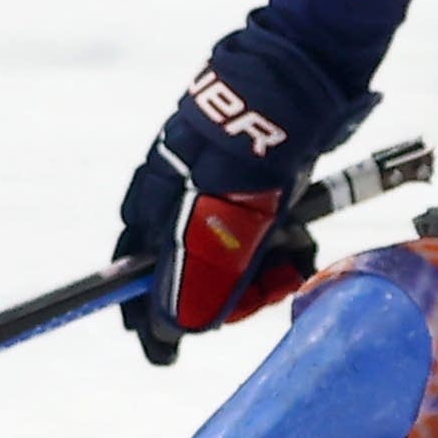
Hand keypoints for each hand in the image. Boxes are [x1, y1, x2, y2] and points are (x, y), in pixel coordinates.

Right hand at [116, 22, 373, 364]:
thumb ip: (194, 277)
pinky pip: (266, 233)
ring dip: (262, 273)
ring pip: (234, 257)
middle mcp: (181, 201)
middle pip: (192, 274)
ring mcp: (222, 191)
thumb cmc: (245, 152)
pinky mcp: (262, 184)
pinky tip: (302, 244)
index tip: (163, 354)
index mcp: (154, 206)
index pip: (135, 278)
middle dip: (227, 296)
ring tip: (292, 262)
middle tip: (263, 294)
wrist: (298, 82)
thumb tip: (172, 329)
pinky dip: (283, 245)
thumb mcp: (216, 221)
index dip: (149, 319)